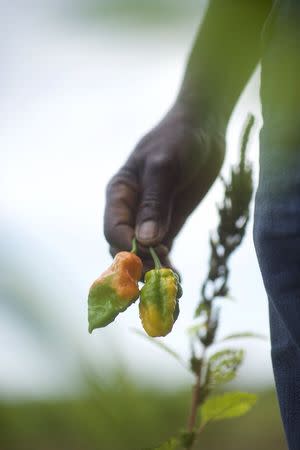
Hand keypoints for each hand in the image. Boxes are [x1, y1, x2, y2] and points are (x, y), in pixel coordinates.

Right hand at [104, 103, 224, 271]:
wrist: (203, 129)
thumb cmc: (179, 139)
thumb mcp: (165, 166)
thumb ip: (155, 202)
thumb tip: (145, 241)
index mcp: (120, 194)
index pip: (114, 230)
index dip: (128, 247)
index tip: (153, 253)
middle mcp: (131, 210)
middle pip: (126, 248)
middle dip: (141, 266)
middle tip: (164, 279)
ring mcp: (150, 220)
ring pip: (144, 255)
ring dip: (155, 273)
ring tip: (174, 289)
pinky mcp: (169, 225)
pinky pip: (163, 252)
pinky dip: (168, 267)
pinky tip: (179, 281)